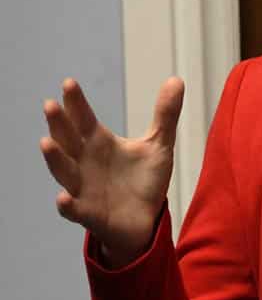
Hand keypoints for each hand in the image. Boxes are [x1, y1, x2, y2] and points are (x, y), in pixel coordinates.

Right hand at [40, 77, 182, 265]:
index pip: (83, 118)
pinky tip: (64, 198)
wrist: (145, 220)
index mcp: (98, 142)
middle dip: (58, 124)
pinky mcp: (87, 213)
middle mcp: (84, 161)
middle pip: (67, 140)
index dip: (76, 102)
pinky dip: (67, 205)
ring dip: (54, 158)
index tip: (69, 83)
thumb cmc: (143, 180)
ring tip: (46, 142)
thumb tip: (176, 79)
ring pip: (63, 171)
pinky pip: (72, 209)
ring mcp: (82, 187)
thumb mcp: (158, 145)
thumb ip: (165, 114)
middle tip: (50, 105)